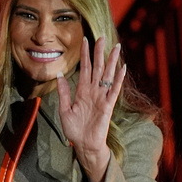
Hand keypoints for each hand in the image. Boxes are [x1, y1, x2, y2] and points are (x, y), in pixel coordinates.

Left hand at [56, 36, 126, 181]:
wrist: (83, 145)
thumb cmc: (74, 129)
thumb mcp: (64, 109)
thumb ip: (64, 92)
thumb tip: (60, 75)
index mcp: (82, 91)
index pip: (84, 68)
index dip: (85, 54)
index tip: (86, 40)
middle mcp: (93, 91)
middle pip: (97, 67)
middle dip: (99, 52)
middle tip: (102, 36)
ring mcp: (101, 97)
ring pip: (107, 75)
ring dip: (111, 61)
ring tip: (116, 47)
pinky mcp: (108, 105)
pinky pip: (114, 90)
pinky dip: (117, 79)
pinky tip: (122, 68)